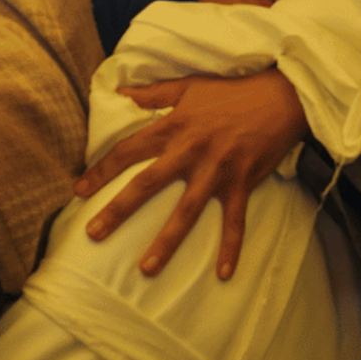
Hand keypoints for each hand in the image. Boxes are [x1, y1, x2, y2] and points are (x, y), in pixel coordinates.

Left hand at [74, 69, 307, 279]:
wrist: (281, 96)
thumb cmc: (233, 91)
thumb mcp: (190, 86)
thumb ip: (154, 93)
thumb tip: (121, 92)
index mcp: (174, 127)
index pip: (129, 150)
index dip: (102, 170)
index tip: (79, 191)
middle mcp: (191, 152)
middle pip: (148, 184)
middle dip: (119, 210)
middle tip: (94, 235)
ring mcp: (217, 171)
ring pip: (187, 211)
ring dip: (166, 242)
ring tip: (146, 268)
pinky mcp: (242, 183)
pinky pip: (235, 221)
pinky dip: (231, 247)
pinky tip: (224, 274)